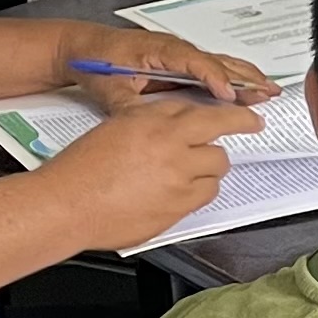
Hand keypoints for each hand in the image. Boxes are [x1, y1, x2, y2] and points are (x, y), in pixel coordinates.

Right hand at [36, 93, 261, 250]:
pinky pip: (206, 195)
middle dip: (220, 143)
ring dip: (205, 171)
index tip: (251, 117)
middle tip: (225, 142)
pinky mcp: (178, 206)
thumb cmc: (81, 169)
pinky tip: (174, 193)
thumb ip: (153, 122)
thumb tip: (179, 126)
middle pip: (218, 140)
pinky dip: (197, 192)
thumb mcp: (117, 128)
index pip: (206, 112)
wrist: (67, 204)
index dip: (234, 115)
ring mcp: (178, 177)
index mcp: (153, 121)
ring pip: (215, 169)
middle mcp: (170, 145)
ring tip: (178, 176)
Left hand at [54, 26, 275, 111]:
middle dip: (244, 76)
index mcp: (159, 50)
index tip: (230, 94)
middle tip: (268, 92)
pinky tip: (249, 87)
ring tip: (270, 89)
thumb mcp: (108, 90)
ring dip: (246, 76)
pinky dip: (234, 77)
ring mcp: (180, 54)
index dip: (214, 78)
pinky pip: (213, 68)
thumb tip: (145, 125)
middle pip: (217, 61)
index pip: (194, 62)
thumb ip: (129, 107)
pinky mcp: (181, 62)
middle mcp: (175, 48)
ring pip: (220, 63)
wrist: (83, 46)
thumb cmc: (95, 62)